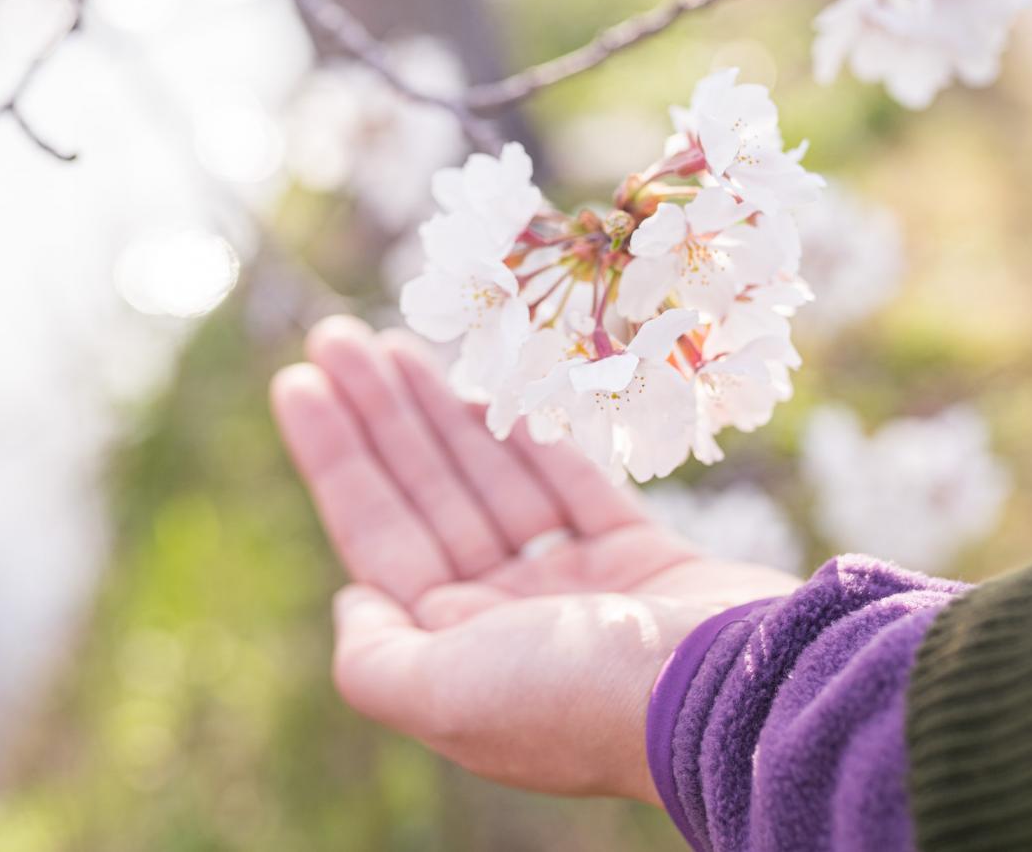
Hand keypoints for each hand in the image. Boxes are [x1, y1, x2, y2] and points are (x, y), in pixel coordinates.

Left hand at [271, 316, 798, 802]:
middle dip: (380, 415)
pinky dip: (529, 436)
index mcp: (456, 651)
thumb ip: (376, 659)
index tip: (299, 380)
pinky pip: (570, 482)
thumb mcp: (444, 696)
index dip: (335, 456)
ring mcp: (575, 589)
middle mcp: (508, 619)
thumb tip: (351, 600)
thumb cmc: (576, 693)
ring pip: (491, 480)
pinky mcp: (640, 560)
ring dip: (440, 412)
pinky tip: (486, 389)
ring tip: (394, 342)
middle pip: (427, 495)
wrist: (732, 693)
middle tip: (336, 335)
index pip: (378, 534)